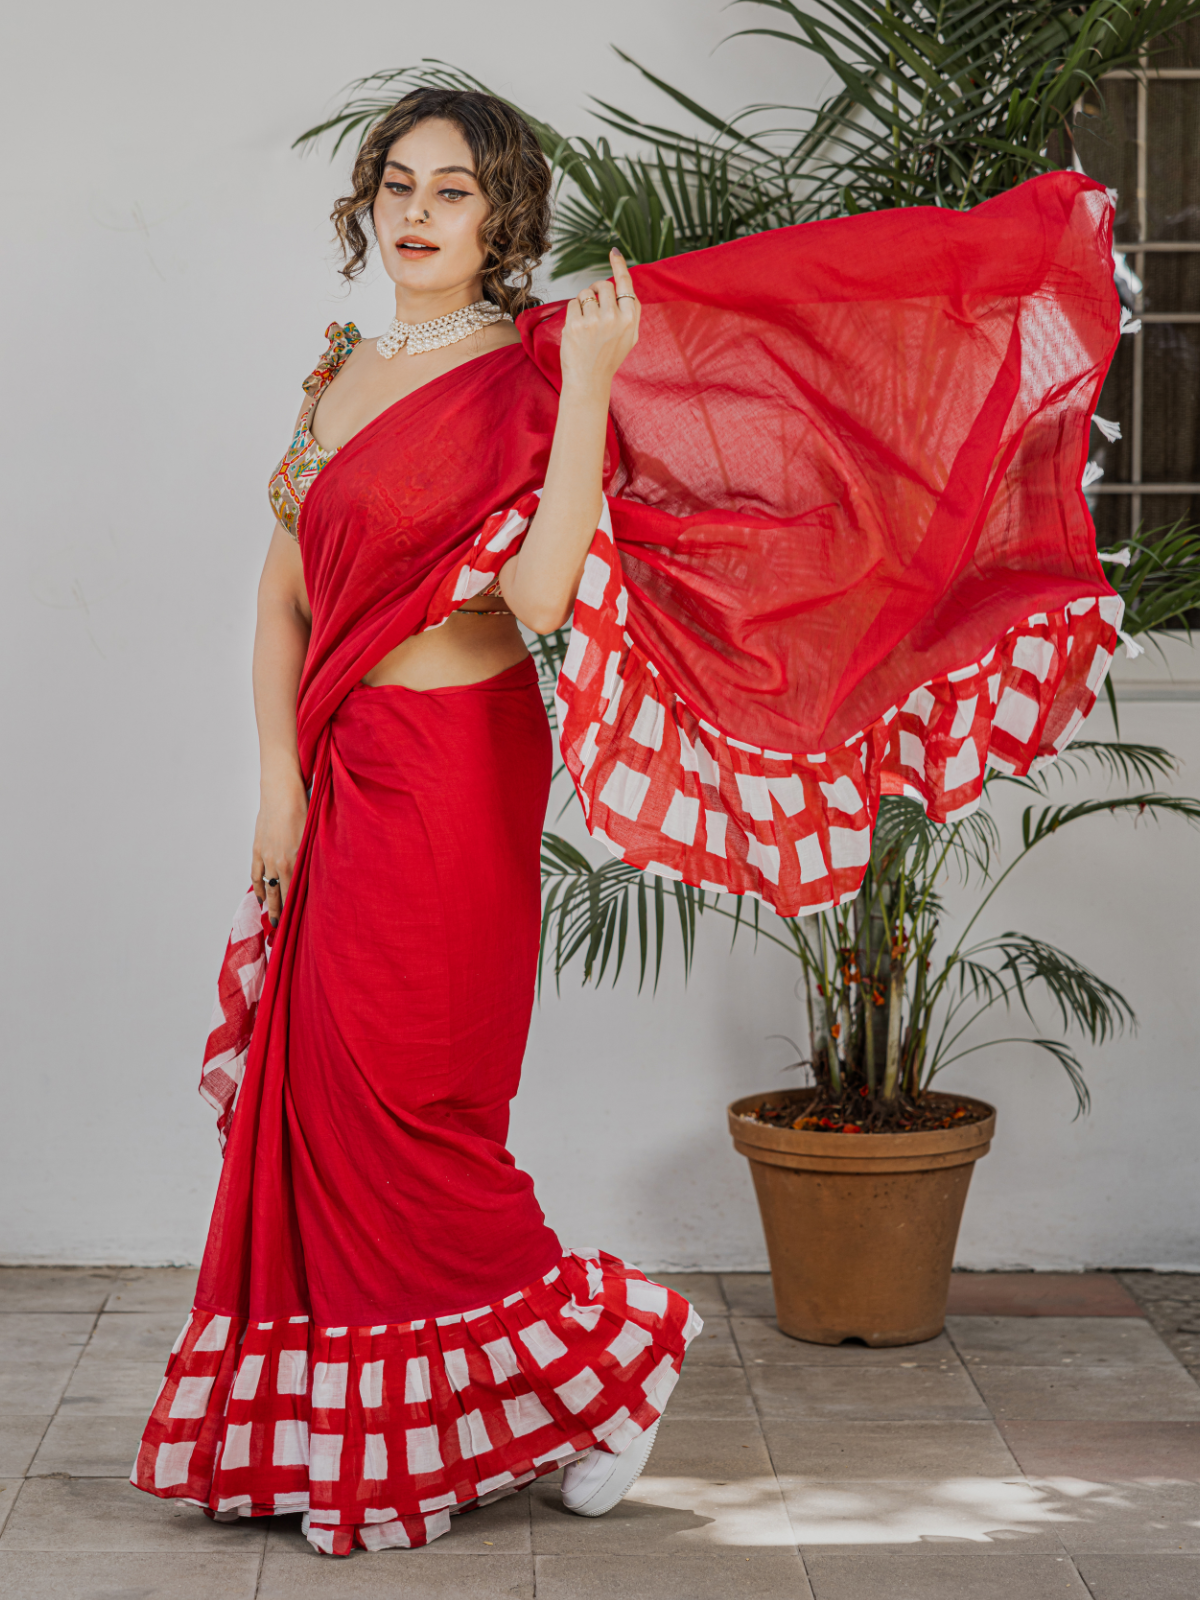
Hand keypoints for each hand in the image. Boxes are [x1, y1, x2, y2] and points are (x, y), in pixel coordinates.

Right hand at [251, 773, 307, 925]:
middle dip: (282, 915)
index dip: (296, 911)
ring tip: (272, 920)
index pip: (295, 894)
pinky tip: (260, 899)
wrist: (282, 793)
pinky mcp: (258, 849)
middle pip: (280, 895)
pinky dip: (258, 888)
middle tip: (283, 932)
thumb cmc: (304, 810)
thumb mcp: (315, 836)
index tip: (297, 925)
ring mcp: (266, 857)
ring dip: (270, 905)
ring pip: (267, 888)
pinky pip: (256, 875)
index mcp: (296, 861)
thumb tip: (320, 875)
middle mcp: (280, 863)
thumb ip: (314, 858)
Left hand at [559, 248, 639, 397]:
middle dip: (596, 290)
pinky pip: (573, 303)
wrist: (589, 382)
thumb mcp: (629, 338)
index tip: (614, 251)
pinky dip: (573, 312)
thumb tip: (625, 286)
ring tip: (586, 324)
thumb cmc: (608, 359)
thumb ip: (630, 313)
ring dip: (583, 303)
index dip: (619, 266)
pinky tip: (576, 330)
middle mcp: (615, 318)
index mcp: (630, 320)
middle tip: (593, 304)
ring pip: (586, 293)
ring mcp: (595, 321)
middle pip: (603, 285)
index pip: (625, 284)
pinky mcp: (576, 325)